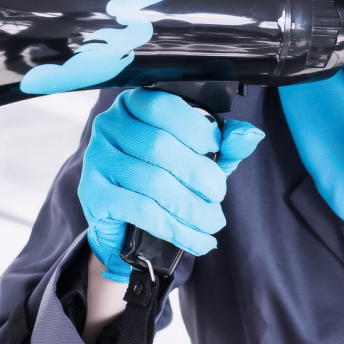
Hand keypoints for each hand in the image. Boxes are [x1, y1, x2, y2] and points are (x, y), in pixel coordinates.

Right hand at [78, 89, 263, 280]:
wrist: (126, 222)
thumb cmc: (163, 177)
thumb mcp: (198, 156)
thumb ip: (225, 144)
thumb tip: (250, 135)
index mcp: (135, 104)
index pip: (165, 107)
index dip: (197, 130)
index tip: (216, 150)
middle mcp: (110, 126)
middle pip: (160, 147)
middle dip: (199, 176)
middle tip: (218, 196)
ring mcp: (97, 159)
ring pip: (153, 183)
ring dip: (191, 209)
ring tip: (211, 223)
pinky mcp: (93, 194)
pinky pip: (140, 210)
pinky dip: (174, 228)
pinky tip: (194, 239)